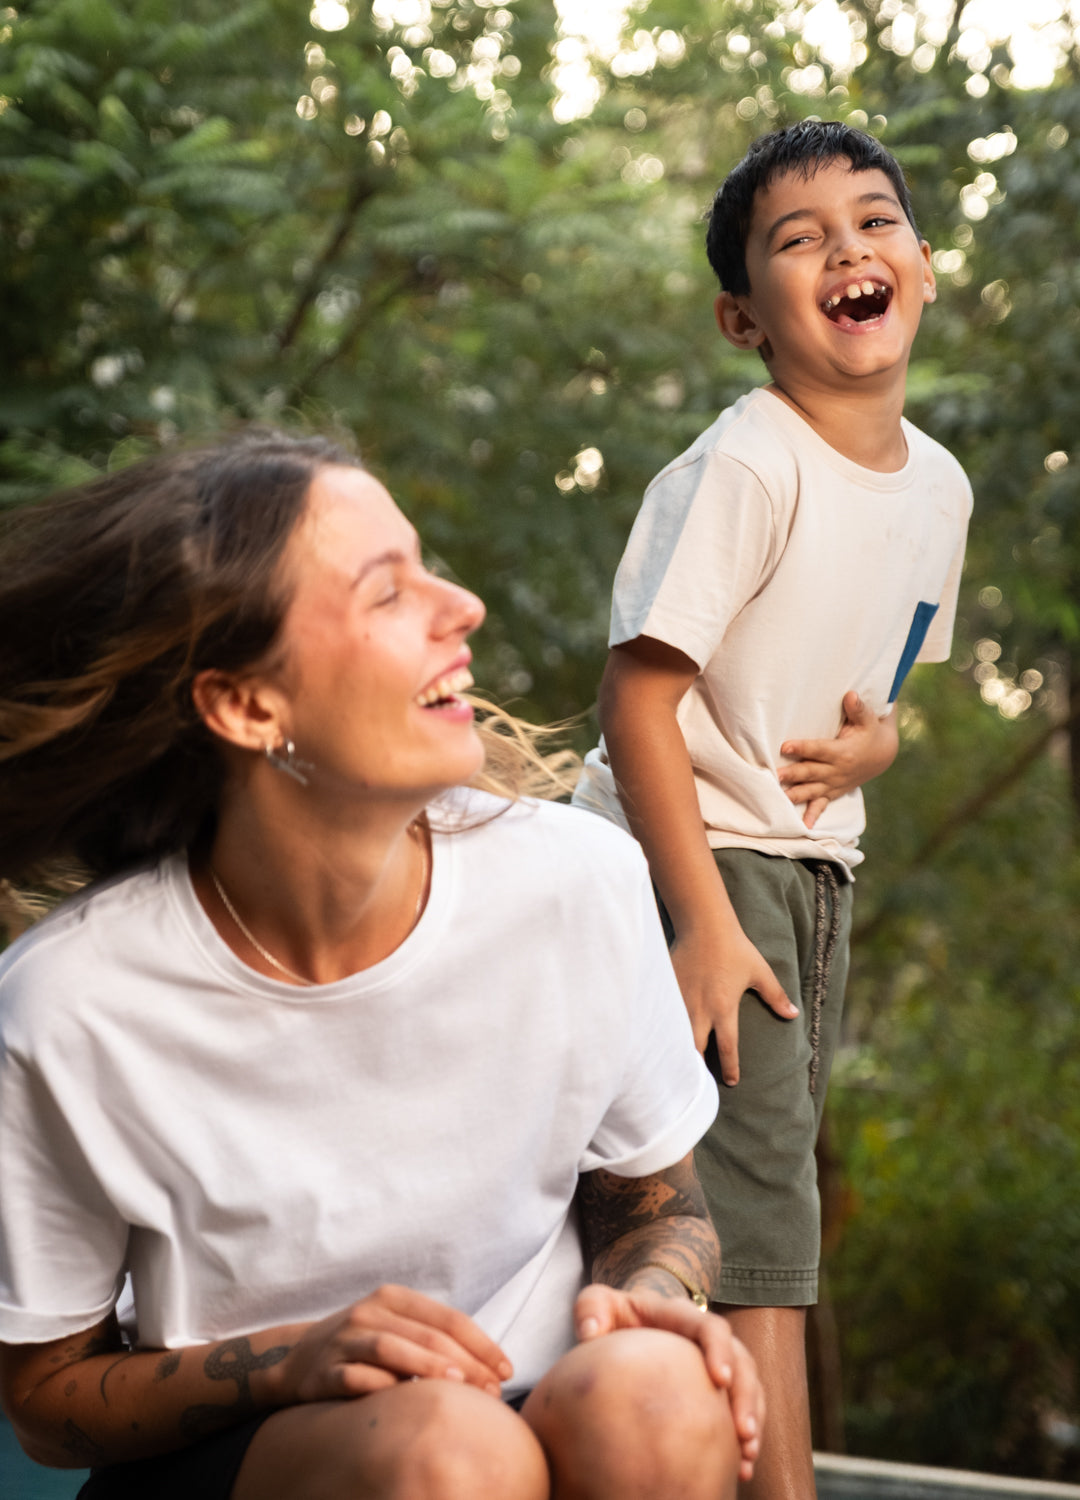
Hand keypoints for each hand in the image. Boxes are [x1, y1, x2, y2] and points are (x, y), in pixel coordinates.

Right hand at [273, 1285, 511, 1403]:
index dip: (482, 1344)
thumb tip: (490, 1368)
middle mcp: (370, 1313)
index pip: (449, 1318)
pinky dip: (381, 1387)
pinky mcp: (324, 1371)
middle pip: (427, 1334)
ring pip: (392, 1349)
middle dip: (466, 1363)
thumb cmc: (363, 1346)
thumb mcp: (396, 1328)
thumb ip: (432, 1338)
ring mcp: (345, 1340)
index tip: (506, 1371)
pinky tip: (403, 1401)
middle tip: (491, 1391)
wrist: (296, 1358)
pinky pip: (355, 1378)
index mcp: (394, 1298)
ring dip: (427, 1367)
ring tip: (457, 1386)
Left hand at [574, 1284, 764, 1481]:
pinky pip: (742, 1409)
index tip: (719, 1380)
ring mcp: (717, 1361)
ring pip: (750, 1386)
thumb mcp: (598, 1304)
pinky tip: (741, 1468)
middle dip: (746, 1396)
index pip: (710, 1327)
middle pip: (741, 1361)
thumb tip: (590, 1334)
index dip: (719, 1350)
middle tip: (743, 1432)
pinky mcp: (719, 1388)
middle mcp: (707, 1337)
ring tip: (747, 1454)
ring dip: (753, 1418)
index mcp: (681, 1315)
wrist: (630, 1325)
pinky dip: (745, 1437)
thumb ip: (591, 1309)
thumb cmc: (613, 1316)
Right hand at [671, 923, 797, 1082]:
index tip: (732, 1082)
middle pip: (696, 1050)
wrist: (704, 924)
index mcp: (724, 1009)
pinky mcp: (668, 991)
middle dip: (698, 1069)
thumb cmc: (735, 948)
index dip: (730, 1068)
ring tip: (680, 1068)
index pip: (727, 1048)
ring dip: (680, 1053)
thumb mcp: (760, 972)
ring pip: (677, 1036)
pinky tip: (661, 1040)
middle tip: (700, 1083)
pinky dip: (665, 1032)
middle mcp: (701, 1010)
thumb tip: (793, 1014)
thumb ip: (776, 996)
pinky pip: (664, 1017)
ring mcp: (681, 1001)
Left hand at [778, 692, 898, 827]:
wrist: (883, 755)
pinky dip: (813, 814)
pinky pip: (822, 805)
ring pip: (813, 790)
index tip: (785, 746)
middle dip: (794, 774)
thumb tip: (851, 695)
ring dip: (797, 794)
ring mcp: (835, 783)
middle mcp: (837, 770)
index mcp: (843, 752)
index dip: (803, 747)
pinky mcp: (834, 791)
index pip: (819, 749)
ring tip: (781, 798)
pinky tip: (803, 825)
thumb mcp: (869, 719)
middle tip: (777, 775)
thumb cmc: (871, 732)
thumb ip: (858, 708)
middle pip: (812, 772)